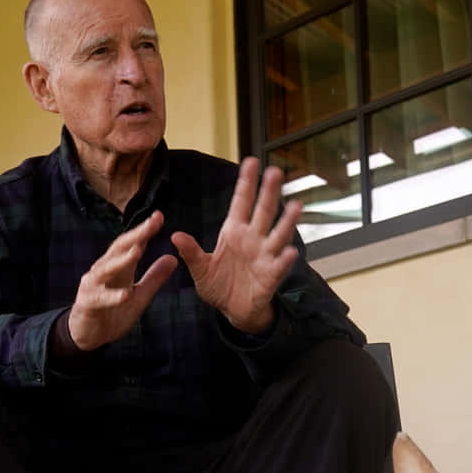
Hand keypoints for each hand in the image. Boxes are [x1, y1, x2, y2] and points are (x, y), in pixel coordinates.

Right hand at [65, 211, 178, 350]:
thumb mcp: (139, 296)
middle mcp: (104, 271)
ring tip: (137, 251)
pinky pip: (101, 299)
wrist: (88, 335)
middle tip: (152, 223)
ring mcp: (93, 286)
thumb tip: (173, 258)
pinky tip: (126, 294)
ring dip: (122, 260)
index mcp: (119, 268)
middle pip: (119, 249)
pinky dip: (113, 297)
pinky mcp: (87, 304)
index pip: (133, 244)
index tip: (159, 216)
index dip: (145, 231)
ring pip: (106, 269)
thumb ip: (154, 278)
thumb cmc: (112, 313)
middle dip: (135, 235)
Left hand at [172, 159, 302, 334]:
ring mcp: (264, 256)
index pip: (241, 202)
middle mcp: (252, 239)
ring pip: (277, 234)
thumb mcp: (200, 269)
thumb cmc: (218, 286)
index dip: (246, 183)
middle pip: (262, 212)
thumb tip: (175, 235)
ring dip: (287, 221)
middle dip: (269, 193)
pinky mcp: (271, 276)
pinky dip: (285, 259)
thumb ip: (190, 252)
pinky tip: (291, 252)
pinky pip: (279, 266)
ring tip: (296, 206)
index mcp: (233, 232)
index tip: (251, 161)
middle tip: (275, 172)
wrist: (233, 311)